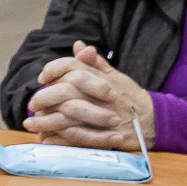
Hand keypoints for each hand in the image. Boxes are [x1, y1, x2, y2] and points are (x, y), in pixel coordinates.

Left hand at [25, 40, 154, 150]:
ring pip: (67, 115)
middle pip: (65, 90)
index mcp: (102, 78)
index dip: (54, 69)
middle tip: (32, 105)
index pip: (73, 66)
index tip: (42, 78)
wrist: (155, 121)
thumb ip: (95, 63)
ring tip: (31, 124)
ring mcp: (103, 115)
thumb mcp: (115, 77)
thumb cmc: (130, 98)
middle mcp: (101, 95)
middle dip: (44, 97)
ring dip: (46, 121)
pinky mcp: (104, 136)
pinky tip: (46, 139)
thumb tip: (79, 46)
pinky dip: (59, 139)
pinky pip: (77, 138)